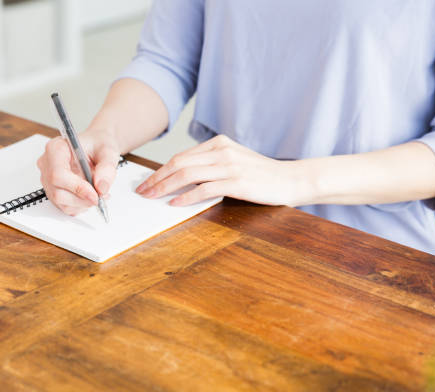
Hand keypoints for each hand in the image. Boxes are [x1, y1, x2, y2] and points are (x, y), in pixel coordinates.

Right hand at [37, 129, 120, 215]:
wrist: (97, 147)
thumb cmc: (98, 145)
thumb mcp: (108, 151)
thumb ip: (106, 168)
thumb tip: (101, 187)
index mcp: (56, 148)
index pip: (58, 173)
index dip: (77, 188)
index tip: (95, 194)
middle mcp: (48, 164)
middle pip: (57, 192)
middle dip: (82, 199)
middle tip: (100, 196)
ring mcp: (48, 179)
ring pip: (61, 202)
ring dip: (83, 203)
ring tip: (99, 193)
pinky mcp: (53, 191)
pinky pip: (65, 206)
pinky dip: (81, 206)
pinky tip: (91, 195)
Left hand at [136, 134, 304, 206]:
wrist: (291, 179)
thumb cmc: (262, 174)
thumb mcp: (234, 160)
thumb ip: (211, 164)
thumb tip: (183, 177)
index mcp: (219, 144)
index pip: (181, 156)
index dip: (161, 170)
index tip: (147, 182)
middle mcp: (222, 151)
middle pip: (179, 163)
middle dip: (157, 178)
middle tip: (142, 191)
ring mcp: (230, 166)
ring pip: (187, 174)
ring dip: (165, 187)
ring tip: (153, 197)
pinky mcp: (237, 182)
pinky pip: (204, 189)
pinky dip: (186, 196)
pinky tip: (175, 203)